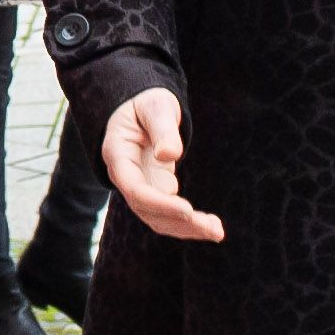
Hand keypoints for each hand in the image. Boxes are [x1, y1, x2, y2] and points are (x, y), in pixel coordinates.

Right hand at [101, 88, 222, 242]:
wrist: (140, 108)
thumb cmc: (147, 103)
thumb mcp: (155, 106)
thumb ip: (162, 128)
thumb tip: (169, 156)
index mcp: (118, 154)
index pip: (135, 189)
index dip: (160, 203)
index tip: (188, 210)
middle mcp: (124, 177)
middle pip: (146, 210)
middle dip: (179, 222)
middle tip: (213, 229)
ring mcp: (138, 186)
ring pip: (157, 219)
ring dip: (186, 229)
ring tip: (217, 231)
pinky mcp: (153, 191)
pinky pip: (167, 214)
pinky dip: (187, 223)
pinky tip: (210, 226)